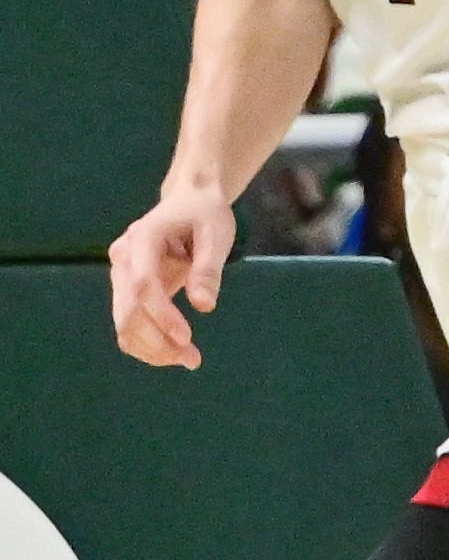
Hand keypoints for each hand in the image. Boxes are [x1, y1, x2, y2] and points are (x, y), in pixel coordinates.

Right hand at [109, 184, 235, 369]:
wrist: (188, 200)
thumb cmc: (205, 213)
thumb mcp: (217, 232)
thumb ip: (208, 267)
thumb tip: (204, 306)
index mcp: (142, 239)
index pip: (144, 285)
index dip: (162, 315)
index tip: (187, 338)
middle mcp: (122, 259)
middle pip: (128, 311)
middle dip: (157, 341)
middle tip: (192, 359)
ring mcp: (119, 275)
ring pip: (124, 323)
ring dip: (151, 348)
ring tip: (187, 359)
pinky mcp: (125, 289)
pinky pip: (129, 322)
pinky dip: (147, 342)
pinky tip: (173, 351)